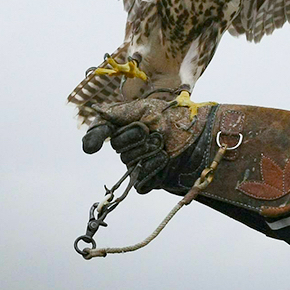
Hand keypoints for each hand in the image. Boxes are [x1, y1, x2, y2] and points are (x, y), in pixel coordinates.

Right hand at [81, 97, 213, 192]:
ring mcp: (136, 163)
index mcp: (122, 126)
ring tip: (162, 141)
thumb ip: (119, 112)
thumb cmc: (172, 117)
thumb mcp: (145, 108)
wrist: (197, 133)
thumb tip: (98, 112)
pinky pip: (140, 181)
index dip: (94, 138)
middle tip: (151, 129)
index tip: (93, 146)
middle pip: (118, 146)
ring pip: (130, 162)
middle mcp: (126, 145)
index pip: (100, 132)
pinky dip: (152, 167)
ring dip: (148, 149)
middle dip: (135, 136)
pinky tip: (164, 157)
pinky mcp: (149, 178)